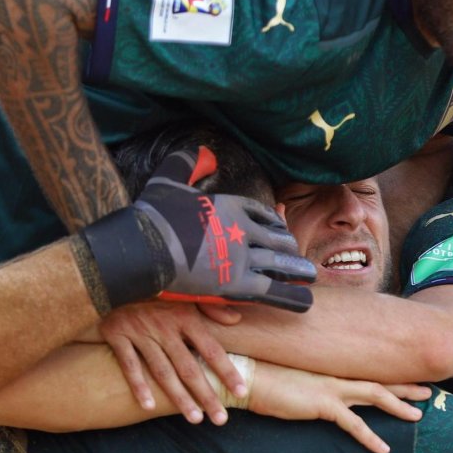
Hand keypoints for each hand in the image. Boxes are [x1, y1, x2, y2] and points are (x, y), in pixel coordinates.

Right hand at [80, 147, 316, 311]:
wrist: (143, 247)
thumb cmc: (151, 216)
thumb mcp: (168, 179)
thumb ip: (187, 164)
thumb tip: (204, 151)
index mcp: (230, 206)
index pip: (260, 213)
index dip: (273, 220)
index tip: (280, 226)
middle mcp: (241, 230)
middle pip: (274, 238)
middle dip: (288, 245)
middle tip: (295, 252)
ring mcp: (242, 257)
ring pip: (279, 263)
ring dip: (297, 269)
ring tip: (309, 274)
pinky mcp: (237, 284)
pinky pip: (273, 290)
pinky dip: (291, 296)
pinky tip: (306, 301)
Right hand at [100, 302, 242, 424]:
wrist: (113, 277)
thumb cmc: (154, 289)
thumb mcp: (184, 292)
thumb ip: (211, 307)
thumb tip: (236, 319)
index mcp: (184, 316)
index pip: (211, 348)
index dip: (227, 371)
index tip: (241, 391)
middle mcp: (164, 325)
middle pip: (188, 367)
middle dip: (206, 394)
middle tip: (220, 419)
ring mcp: (140, 331)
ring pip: (162, 371)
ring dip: (179, 397)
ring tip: (194, 419)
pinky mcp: (117, 335)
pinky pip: (129, 365)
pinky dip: (138, 386)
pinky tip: (149, 407)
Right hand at [246, 363, 429, 452]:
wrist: (248, 378)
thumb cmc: (265, 378)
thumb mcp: (293, 378)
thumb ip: (310, 382)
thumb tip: (317, 390)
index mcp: (329, 368)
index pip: (365, 370)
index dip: (388, 374)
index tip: (407, 376)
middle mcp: (335, 374)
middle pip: (379, 379)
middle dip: (406, 385)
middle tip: (429, 390)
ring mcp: (331, 388)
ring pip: (375, 395)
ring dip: (399, 405)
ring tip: (418, 415)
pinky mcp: (322, 404)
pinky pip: (353, 424)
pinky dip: (370, 437)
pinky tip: (384, 448)